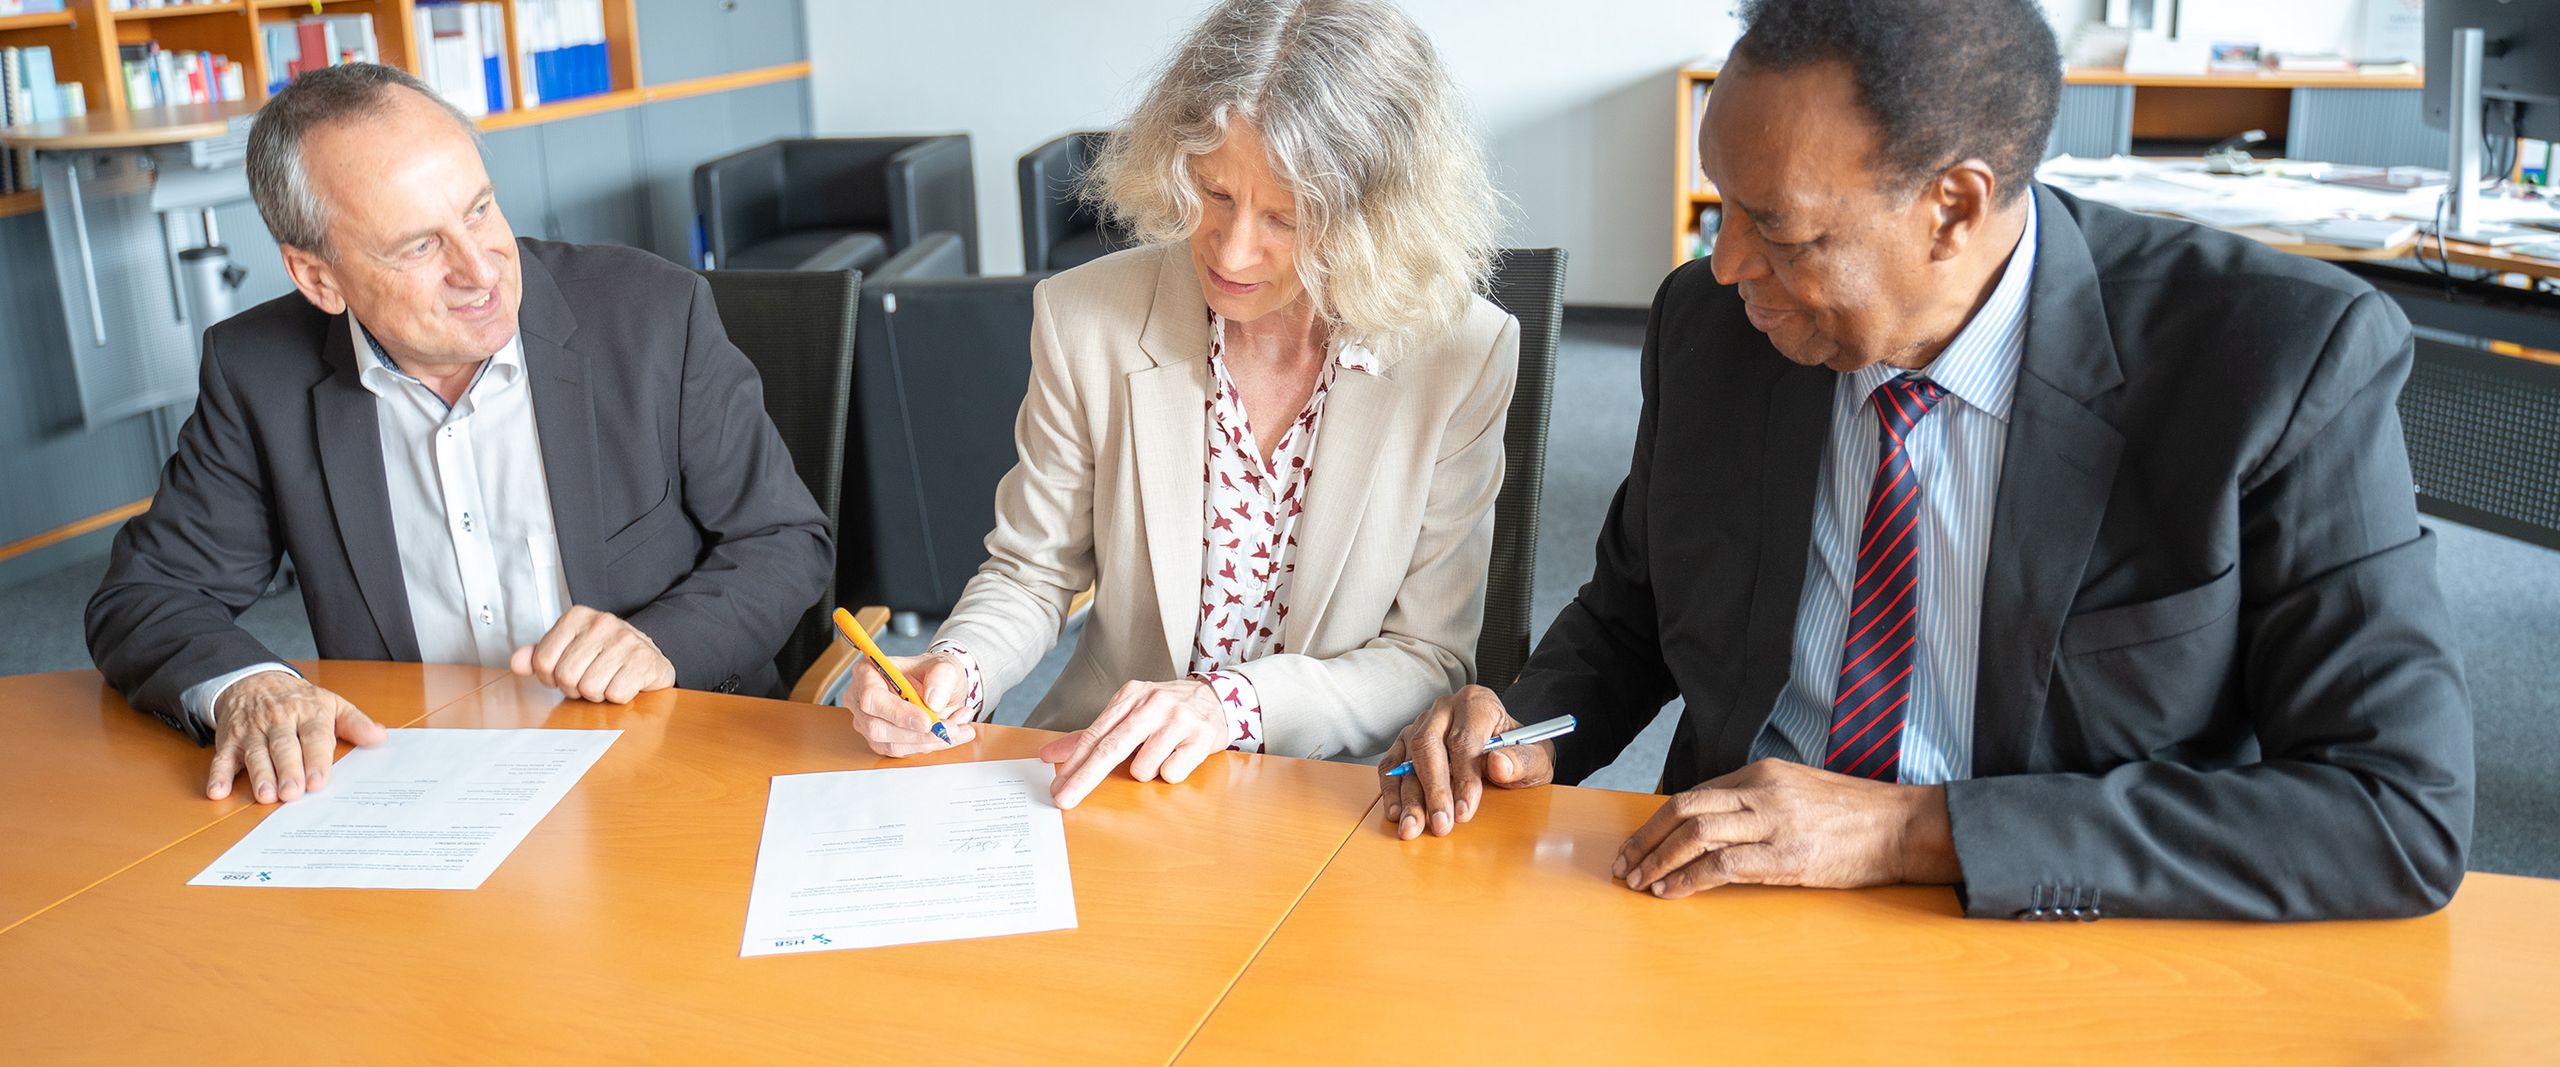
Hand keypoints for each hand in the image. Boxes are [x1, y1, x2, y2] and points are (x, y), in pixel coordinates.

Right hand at [208, 672, 386, 802]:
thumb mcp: (332, 704)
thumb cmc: (299, 700)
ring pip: (255, 753)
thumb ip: (355, 723)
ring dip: (259, 775)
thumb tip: (380, 738)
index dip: (316, 759)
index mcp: (308, 713)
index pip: (314, 736)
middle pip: (283, 747)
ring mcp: (252, 731)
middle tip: (293, 793)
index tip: (319, 781)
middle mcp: (279, 721)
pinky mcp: (229, 740)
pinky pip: (222, 757)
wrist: (254, 680)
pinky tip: (218, 790)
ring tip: (265, 796)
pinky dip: (218, 774)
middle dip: (288, 770)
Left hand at [509, 605, 675, 703]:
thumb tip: (517, 663)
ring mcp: (625, 641)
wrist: (650, 655)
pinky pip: (615, 694)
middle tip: (589, 679)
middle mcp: (601, 623)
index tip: (566, 673)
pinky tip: (623, 682)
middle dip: (575, 687)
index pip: (543, 660)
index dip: (551, 677)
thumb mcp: (569, 649)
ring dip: (597, 694)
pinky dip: (617, 696)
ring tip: (606, 681)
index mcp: (577, 616)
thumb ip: (539, 655)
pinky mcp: (643, 661)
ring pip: (590, 687)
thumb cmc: (606, 654)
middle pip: (566, 676)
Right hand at [838, 650, 975, 757]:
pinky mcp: (882, 741)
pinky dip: (931, 745)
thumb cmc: (933, 673)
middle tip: (952, 729)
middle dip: (919, 734)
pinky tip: (950, 734)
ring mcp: (868, 723)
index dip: (898, 713)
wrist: (940, 687)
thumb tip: (933, 701)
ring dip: (930, 741)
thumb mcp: (945, 666)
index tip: (927, 721)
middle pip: (878, 727)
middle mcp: (861, 700)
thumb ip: (942, 677)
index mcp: (867, 672)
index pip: (872, 697)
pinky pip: (904, 751)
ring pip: (893, 744)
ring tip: (959, 728)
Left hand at [1037, 679, 1226, 808]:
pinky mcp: (1201, 736)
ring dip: (1146, 771)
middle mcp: (1153, 703)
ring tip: (1161, 754)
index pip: (1095, 734)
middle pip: (1111, 748)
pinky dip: (1171, 772)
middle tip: (1064, 800)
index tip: (1057, 787)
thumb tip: (1050, 756)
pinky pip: (1172, 772)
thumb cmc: (1166, 712)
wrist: (1219, 698)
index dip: (1073, 763)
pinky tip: (1179, 755)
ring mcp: (1178, 719)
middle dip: (1084, 778)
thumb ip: (1091, 736)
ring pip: (1144, 767)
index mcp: (1130, 695)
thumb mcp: (1129, 713)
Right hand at [1377, 685, 1552, 840]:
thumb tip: (1498, 764)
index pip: (1464, 739)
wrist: (1507, 750)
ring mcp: (1421, 724)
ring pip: (1408, 758)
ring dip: (1409, 797)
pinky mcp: (1405, 742)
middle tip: (1440, 824)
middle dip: (1433, 790)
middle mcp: (1445, 708)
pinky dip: (1392, 790)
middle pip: (1429, 746)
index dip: (1464, 777)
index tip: (1465, 810)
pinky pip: (1391, 764)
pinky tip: (1396, 812)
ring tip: (1413, 827)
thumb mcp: (1536, 757)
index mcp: (1477, 702)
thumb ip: (1523, 760)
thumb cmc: (1519, 752)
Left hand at [1612, 758, 1959, 897]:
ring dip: (1659, 860)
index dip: (1657, 821)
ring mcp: (1774, 823)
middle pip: (1684, 809)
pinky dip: (1689, 879)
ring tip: (1639, 882)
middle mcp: (1762, 791)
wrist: (1904, 827)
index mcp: (1762, 773)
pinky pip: (1723, 866)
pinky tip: (1671, 892)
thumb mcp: (1799, 791)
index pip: (1694, 794)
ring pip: (1697, 834)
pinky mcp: (1787, 856)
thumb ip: (1758, 801)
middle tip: (1624, 864)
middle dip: (1646, 839)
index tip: (1636, 844)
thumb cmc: (1854, 815)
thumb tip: (1713, 826)